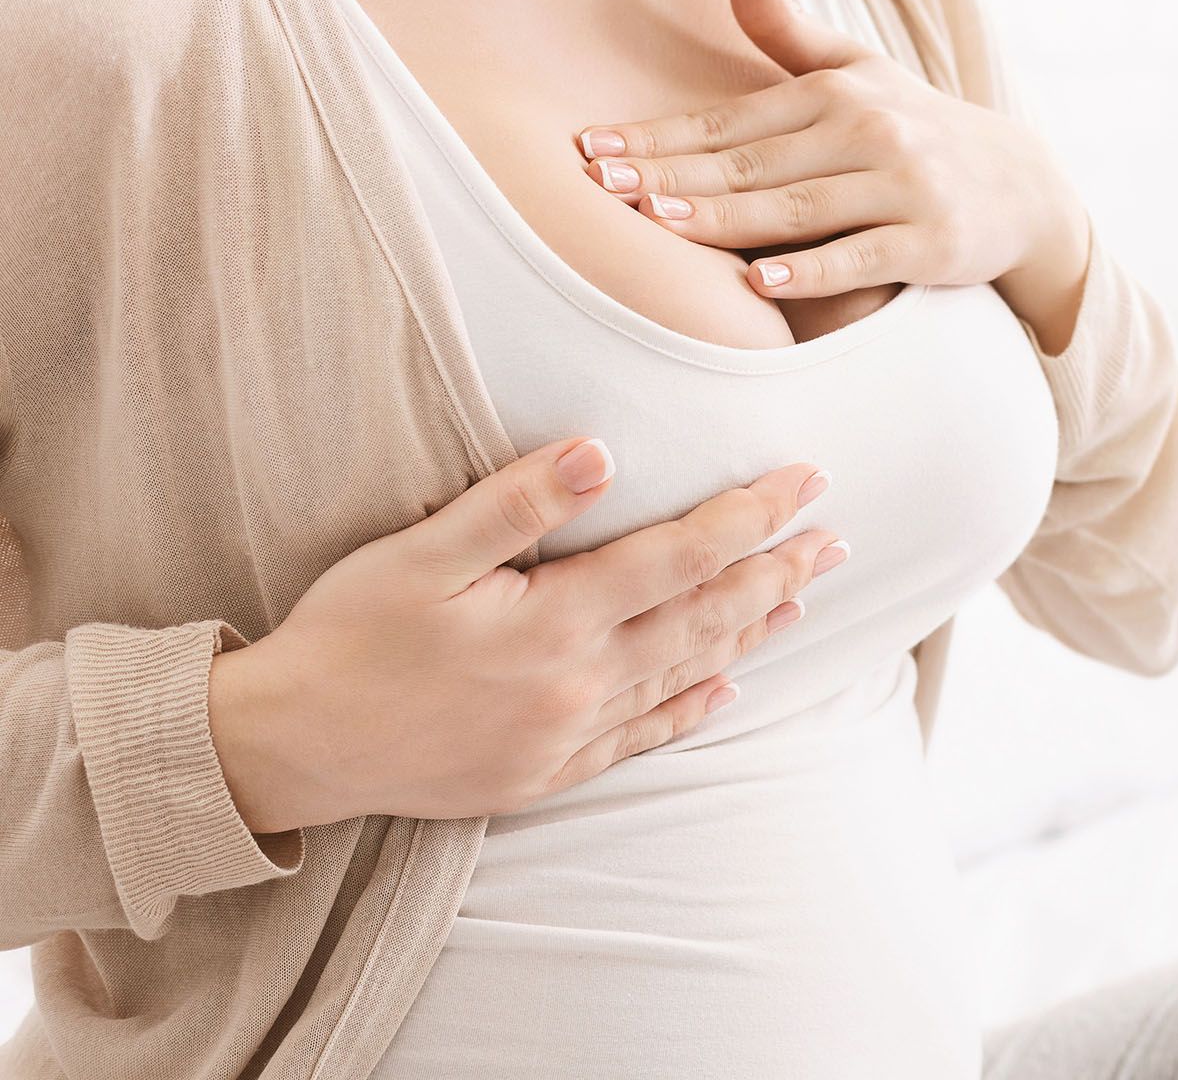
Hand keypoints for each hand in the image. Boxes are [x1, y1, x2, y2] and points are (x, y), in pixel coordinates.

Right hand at [207, 438, 845, 832]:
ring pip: (686, 674)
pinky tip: (726, 688)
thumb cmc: (349, 634)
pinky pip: (642, 737)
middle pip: (704, 616)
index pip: (683, 556)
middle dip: (776, 569)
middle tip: (837, 535)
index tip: (807, 479)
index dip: (753, 515)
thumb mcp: (421, 553)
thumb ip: (517, 503)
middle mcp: (579, 684)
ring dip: (751, 631)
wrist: (292, 748)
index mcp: (556, 621)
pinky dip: (691, 708)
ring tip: (804, 595)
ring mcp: (567, 736)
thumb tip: (603, 451)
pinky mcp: (546, 774)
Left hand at [571, 0, 1091, 322]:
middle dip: (671, 176)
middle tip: (601, 186)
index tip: (590, 149)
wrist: (1022, 187)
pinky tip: (760, 282)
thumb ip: (785, 24)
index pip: (727, 122)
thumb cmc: (917, 131)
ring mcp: (901, 188)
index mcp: (834, 93)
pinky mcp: (931, 242)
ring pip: (797, 208)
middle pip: (751, 164)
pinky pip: (861, 256)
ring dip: (726, 218)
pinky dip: (811, 270)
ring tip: (659, 222)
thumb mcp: (858, 69)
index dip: (658, 138)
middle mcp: (867, 132)